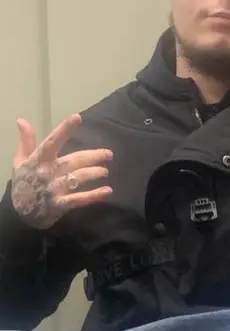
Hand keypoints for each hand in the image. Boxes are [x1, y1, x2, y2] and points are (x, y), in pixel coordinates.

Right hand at [11, 114, 112, 228]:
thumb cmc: (23, 183)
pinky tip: (107, 191)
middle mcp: (47, 173)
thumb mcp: (20, 161)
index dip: (64, 130)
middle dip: (93, 156)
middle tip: (109, 154)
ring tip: (105, 171)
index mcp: (39, 160)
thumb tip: (22, 120)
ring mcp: (54, 189)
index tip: (77, 118)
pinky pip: (79, 199)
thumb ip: (26, 141)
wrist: (18, 213)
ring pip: (78, 178)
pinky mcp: (60, 204)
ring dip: (94, 173)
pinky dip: (94, 195)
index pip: (52, 142)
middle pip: (74, 160)